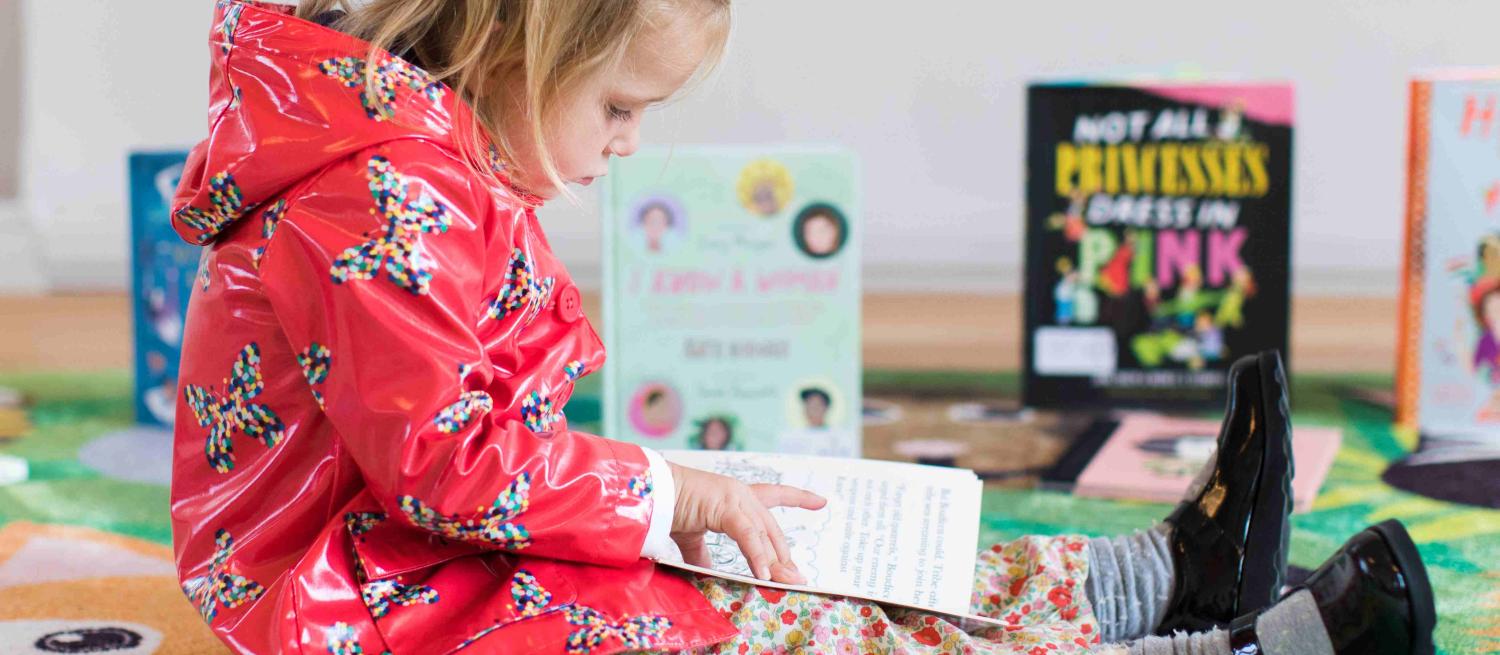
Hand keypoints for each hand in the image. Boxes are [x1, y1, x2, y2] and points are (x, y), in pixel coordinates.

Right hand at [668, 462, 826, 584]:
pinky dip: (757, 556)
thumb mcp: (692, 535)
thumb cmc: (669, 507)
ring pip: (764, 536)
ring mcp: (737, 498)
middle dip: (784, 556)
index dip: (798, 498)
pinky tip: (763, 575)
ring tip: (787, 582)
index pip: (775, 495)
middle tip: (796, 578)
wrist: (652, 494)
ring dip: (775, 562)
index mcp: (736, 497)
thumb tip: (706, 571)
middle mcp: (742, 494)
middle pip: (772, 530)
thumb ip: (703, 552)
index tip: (821, 502)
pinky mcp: (727, 507)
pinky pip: (748, 536)